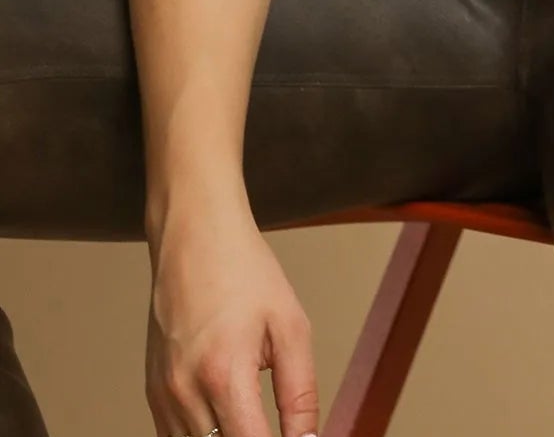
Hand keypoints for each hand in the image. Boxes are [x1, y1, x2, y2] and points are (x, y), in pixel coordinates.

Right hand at [145, 199, 319, 436]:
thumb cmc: (244, 273)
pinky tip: (226, 421)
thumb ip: (300, 393)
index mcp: (224, 376)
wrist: (194, 236)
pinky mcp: (153, 393)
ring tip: (253, 419)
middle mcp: (185, 394)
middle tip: (274, 424)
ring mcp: (163, 396)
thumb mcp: (290, 326)